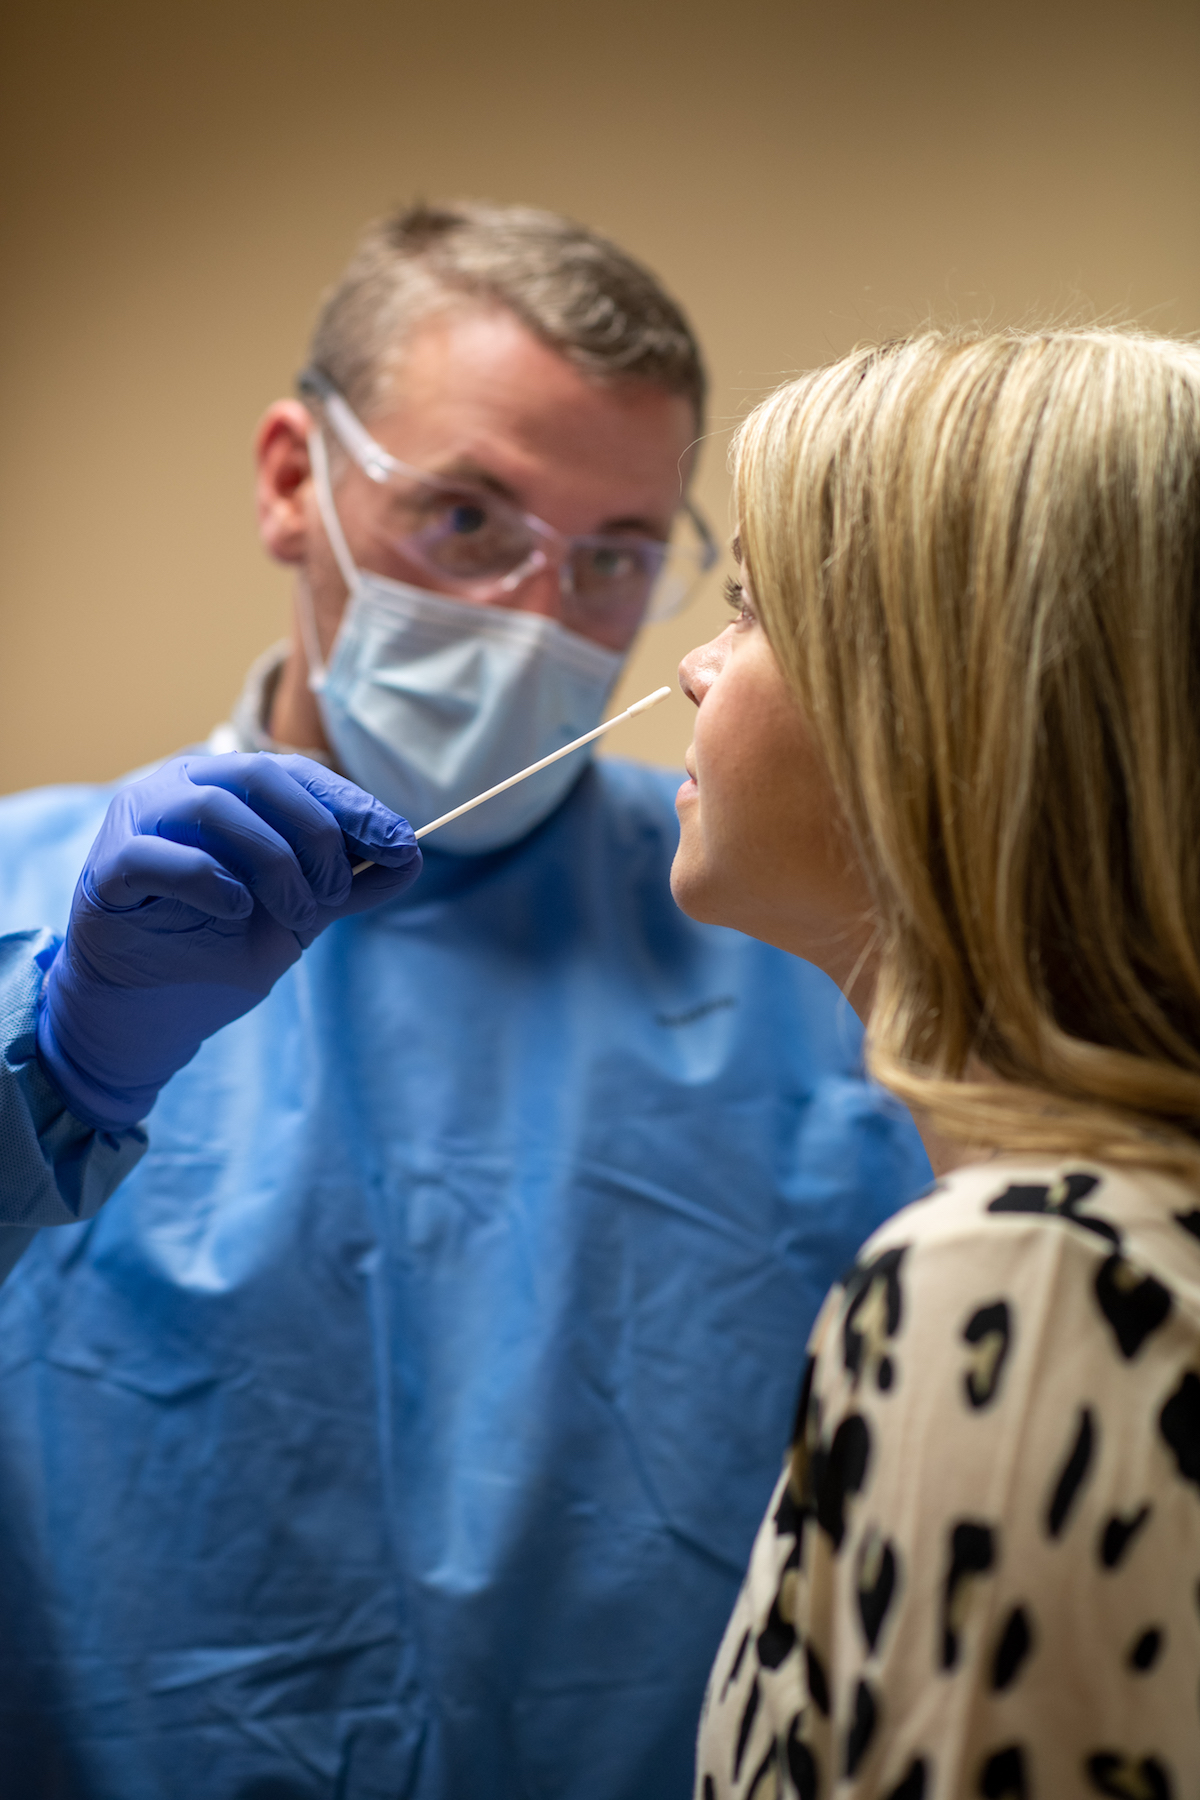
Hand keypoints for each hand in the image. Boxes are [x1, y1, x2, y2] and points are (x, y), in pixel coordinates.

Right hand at [36, 754, 420, 1129]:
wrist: (157, 1008)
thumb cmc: (222, 946)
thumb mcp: (302, 912)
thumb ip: (351, 883)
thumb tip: (411, 854)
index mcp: (230, 786)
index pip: (300, 774)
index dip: (355, 806)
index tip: (402, 844)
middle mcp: (181, 787)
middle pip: (260, 776)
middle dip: (317, 834)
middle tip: (336, 891)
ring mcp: (138, 822)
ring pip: (212, 809)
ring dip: (272, 862)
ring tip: (298, 913)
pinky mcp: (108, 870)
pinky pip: (158, 856)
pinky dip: (210, 881)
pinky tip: (237, 911)